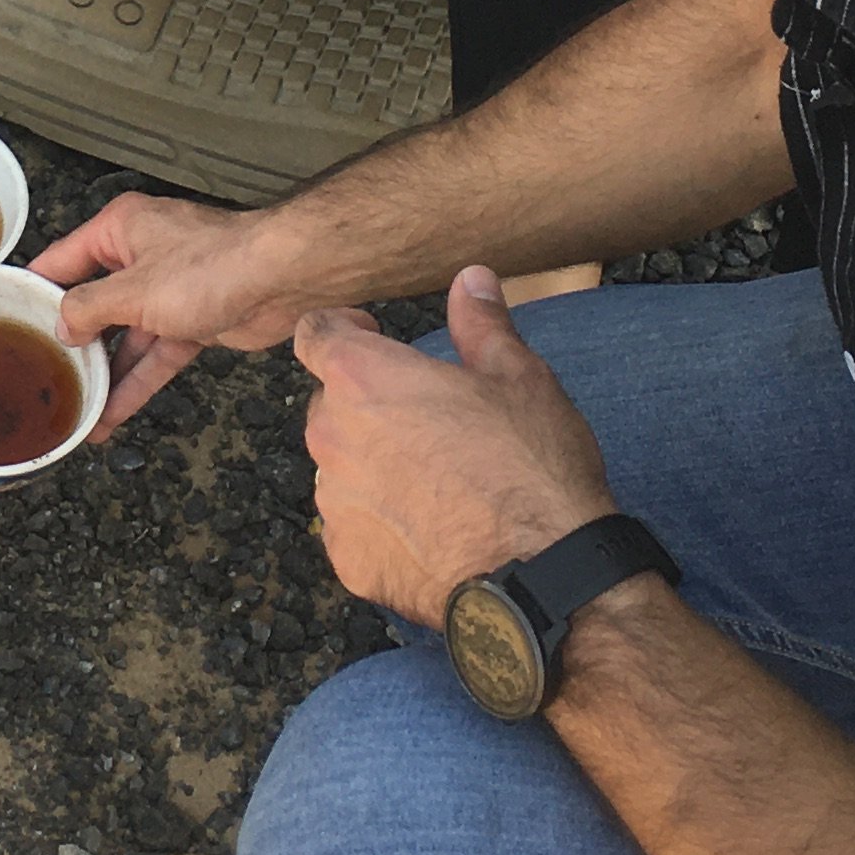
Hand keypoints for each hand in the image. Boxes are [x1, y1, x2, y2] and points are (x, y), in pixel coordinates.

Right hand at [32, 188, 315, 438]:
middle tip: (42, 376)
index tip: (8, 318)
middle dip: (73, 344)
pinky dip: (136, 383)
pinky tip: (113, 413)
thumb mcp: (134, 289)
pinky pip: (155, 356)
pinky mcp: (193, 322)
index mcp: (120, 230)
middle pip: (94, 305)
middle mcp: (141, 256)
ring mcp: (168, 292)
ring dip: (105, 374)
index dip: (35, 291)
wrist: (282, 280)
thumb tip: (63, 325)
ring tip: (75, 409)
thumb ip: (90, 308)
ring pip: (125, 339)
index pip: (62, 261)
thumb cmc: (213, 265)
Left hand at [294, 269, 613, 618]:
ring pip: (340, 467)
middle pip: (329, 404)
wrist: (540, 574)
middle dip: (367, 403)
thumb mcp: (519, 378)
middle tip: (428, 419)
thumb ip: (482, 323)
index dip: (341, 329)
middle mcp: (332, 436)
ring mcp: (335, 503)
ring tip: (438, 480)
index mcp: (362, 378)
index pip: (314, 334)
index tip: (371, 336)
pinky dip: (380, 522)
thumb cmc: (531, 467)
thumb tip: (472, 280)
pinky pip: (352, 526)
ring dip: (372, 464)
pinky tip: (432, 528)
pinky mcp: (347, 560)